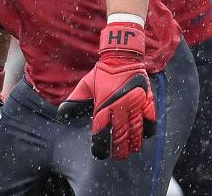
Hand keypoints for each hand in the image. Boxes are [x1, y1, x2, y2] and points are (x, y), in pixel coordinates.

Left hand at [57, 22, 156, 159]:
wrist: (122, 55)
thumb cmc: (103, 72)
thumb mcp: (85, 85)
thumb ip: (74, 101)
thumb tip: (61, 114)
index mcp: (104, 105)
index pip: (101, 133)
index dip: (100, 146)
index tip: (100, 153)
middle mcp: (120, 106)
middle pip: (120, 136)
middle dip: (118, 150)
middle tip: (117, 156)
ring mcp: (136, 103)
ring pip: (136, 131)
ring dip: (134, 144)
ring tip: (131, 151)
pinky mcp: (147, 99)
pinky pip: (150, 120)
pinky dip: (148, 130)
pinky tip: (144, 137)